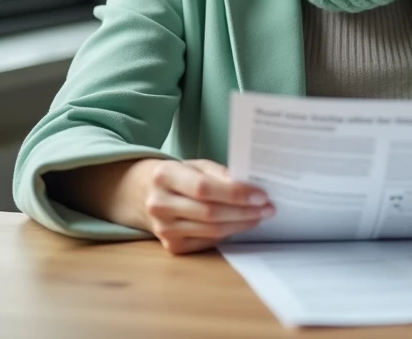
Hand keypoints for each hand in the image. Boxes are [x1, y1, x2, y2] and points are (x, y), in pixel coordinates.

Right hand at [135, 159, 275, 254]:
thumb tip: (247, 186)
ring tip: (260, 216)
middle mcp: (159, 205)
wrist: (143, 194)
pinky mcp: (171, 246)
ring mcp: (163, 229)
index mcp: (164, 176)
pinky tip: (242, 224)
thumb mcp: (194, 164)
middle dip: (244, 211)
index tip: (261, 195)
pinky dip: (228, 233)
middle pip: (210, 213)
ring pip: (211, 230)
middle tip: (268, 208)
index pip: (204, 188)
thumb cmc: (178, 176)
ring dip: (241, 224)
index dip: (235, 193)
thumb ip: (219, 173)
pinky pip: (207, 241)